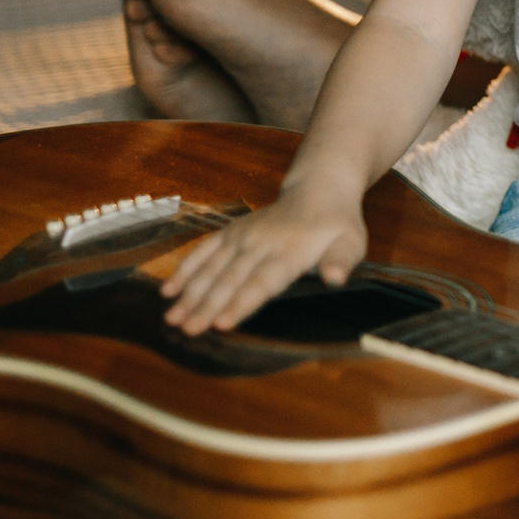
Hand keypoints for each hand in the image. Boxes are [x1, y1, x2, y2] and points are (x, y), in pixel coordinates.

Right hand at [160, 183, 367, 334]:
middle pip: (231, 278)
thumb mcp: (351, 242)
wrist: (319, 189)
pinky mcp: (231, 232)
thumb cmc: (337, 224)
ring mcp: (242, 236)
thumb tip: (335, 278)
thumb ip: (341, 260)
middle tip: (187, 329)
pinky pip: (204, 250)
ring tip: (171, 317)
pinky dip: (185, 269)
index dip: (242, 303)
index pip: (263, 281)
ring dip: (190, 293)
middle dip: (207, 305)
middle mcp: (261, 242)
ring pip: (212, 267)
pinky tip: (168, 290)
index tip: (222, 324)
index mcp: (291, 250)